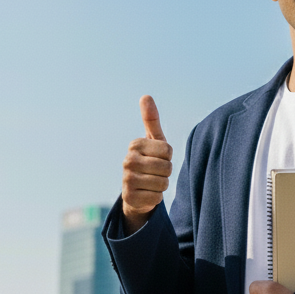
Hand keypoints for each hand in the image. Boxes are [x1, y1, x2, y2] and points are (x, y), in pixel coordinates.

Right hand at [121, 96, 172, 233]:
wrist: (136, 191)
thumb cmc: (149, 161)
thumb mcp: (153, 141)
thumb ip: (151, 119)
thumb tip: (145, 96)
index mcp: (135, 145)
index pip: (168, 150)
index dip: (168, 156)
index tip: (158, 158)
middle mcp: (128, 160)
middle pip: (166, 167)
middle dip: (166, 172)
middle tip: (155, 172)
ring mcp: (127, 180)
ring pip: (163, 183)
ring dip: (162, 185)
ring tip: (151, 183)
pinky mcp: (130, 198)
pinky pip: (157, 198)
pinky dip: (156, 198)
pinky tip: (146, 194)